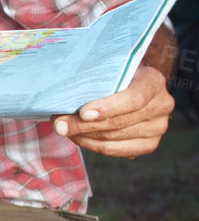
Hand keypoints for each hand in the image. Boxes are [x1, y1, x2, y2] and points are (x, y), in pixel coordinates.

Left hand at [53, 64, 173, 157]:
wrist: (128, 84)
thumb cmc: (112, 75)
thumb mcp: (107, 70)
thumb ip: (92, 82)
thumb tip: (62, 97)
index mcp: (154, 81)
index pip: (133, 99)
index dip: (108, 108)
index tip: (83, 112)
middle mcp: (162, 105)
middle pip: (120, 122)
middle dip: (84, 125)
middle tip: (59, 124)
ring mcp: (159, 127)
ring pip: (114, 138)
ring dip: (84, 135)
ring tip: (63, 128)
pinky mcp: (149, 144)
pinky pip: (116, 150)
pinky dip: (92, 144)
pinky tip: (77, 137)